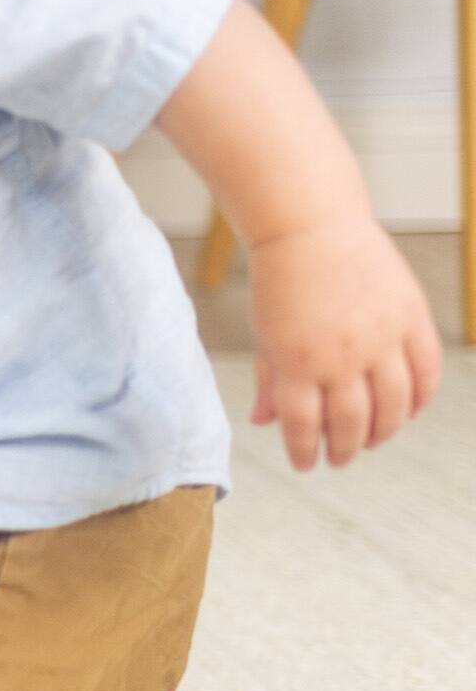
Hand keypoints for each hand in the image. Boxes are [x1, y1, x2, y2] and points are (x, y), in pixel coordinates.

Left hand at [246, 211, 441, 469]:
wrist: (309, 227)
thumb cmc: (280, 283)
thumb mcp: (264, 335)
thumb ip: (269, 381)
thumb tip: (263, 423)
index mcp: (297, 362)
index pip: (304, 426)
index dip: (305, 452)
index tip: (307, 464)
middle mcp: (341, 354)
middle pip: (352, 422)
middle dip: (345, 448)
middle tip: (341, 458)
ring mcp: (381, 336)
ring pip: (395, 404)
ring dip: (385, 431)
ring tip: (373, 440)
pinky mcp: (410, 316)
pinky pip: (427, 370)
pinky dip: (421, 398)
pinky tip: (408, 411)